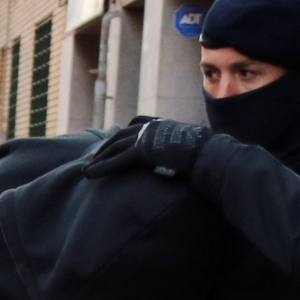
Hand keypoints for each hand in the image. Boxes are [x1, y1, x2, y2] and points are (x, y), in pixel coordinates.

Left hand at [85, 118, 212, 179]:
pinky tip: (89, 175)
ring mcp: (148, 137)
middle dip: (107, 147)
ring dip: (100, 158)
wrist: (212, 156)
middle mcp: (154, 127)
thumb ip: (186, 149)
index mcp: (165, 125)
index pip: (139, 124)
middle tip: (95, 158)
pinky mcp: (143, 150)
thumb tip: (195, 155)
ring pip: (116, 146)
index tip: (116, 141)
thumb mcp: (196, 148)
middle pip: (123, 135)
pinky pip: (117, 160)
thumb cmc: (211, 155)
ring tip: (87, 169)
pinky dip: (102, 168)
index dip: (126, 134)